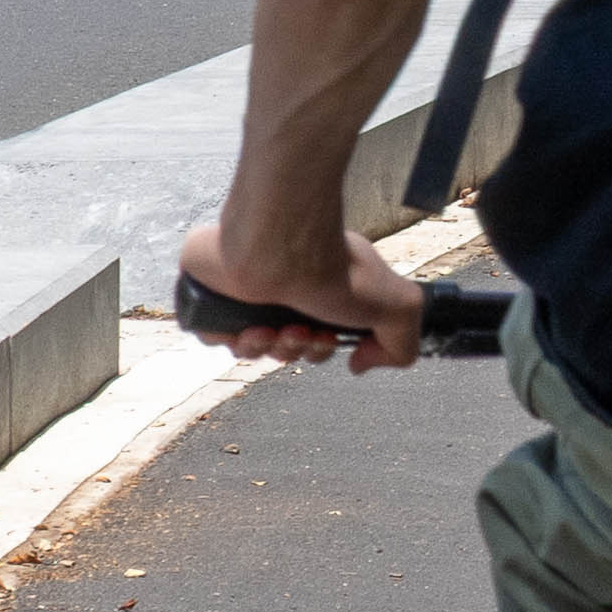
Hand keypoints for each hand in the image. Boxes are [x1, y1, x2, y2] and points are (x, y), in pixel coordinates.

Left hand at [178, 196, 424, 370]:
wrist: (277, 247)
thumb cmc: (334, 269)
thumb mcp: (400, 307)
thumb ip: (401, 345)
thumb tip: (359, 364)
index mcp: (321, 289)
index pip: (318, 337)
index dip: (322, 350)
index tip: (328, 339)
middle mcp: (285, 288)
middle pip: (286, 347)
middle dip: (296, 350)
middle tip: (301, 332)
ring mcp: (246, 292)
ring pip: (252, 347)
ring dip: (267, 348)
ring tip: (273, 328)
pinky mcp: (211, 294)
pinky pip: (216, 337)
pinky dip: (231, 341)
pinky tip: (247, 327)